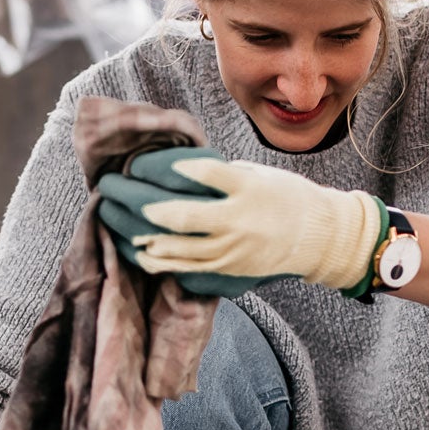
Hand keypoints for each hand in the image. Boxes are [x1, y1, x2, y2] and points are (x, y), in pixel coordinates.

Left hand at [98, 149, 384, 293]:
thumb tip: (172, 168)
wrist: (318, 237)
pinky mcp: (228, 270)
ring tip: (114, 218)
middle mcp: (239, 221)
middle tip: (110, 187)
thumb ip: (219, 173)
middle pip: (179, 215)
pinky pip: (183, 268)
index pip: (201, 172)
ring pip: (174, 247)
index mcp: (248, 188)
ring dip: (138, 232)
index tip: (138, 160)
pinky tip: (137, 248)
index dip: (164, 165)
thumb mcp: (255, 174)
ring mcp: (232, 250)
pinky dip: (155, 258)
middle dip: (137, 202)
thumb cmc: (284, 197)